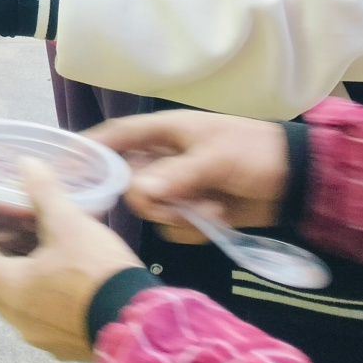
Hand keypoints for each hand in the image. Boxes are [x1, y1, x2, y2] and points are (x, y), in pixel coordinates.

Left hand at [0, 159, 141, 362]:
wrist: (141, 325)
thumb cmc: (97, 273)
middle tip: (1, 223)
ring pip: (16, 296)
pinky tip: (58, 271)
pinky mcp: (63, 344)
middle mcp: (18, 316)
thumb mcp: (70, 224)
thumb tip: (26, 165)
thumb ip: (44, 194)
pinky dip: (39, 288)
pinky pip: (39, 311)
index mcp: (10, 287)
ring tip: (33, 242)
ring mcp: (40, 335)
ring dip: (18, 270)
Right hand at [90, 111, 288, 244]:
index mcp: (163, 133)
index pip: (116, 137)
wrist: (295, 181)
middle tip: (179, 206)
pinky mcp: (191, 212)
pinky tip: (219, 219)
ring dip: (181, 216)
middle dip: (153, 201)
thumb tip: (138, 192)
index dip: (89, 149)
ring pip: (151, 210)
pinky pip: (173, 227)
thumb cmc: (253, 152)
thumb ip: (177, 175)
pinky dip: (195, 228)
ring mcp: (177, 187)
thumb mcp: (216, 158)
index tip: (66, 168)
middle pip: (129, 184)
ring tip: (213, 209)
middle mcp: (163, 160)